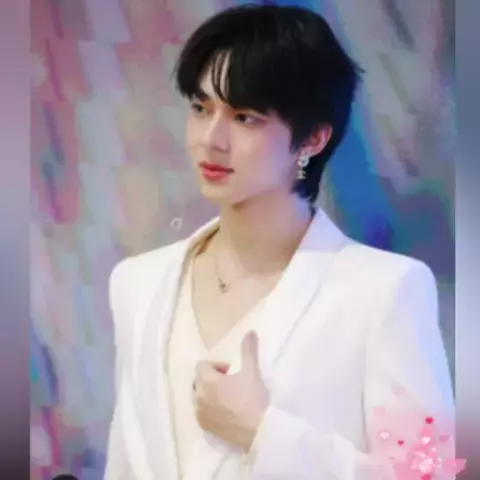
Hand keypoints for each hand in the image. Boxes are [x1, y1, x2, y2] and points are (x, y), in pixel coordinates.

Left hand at [193, 331, 269, 450]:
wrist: (259, 430)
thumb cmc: (253, 398)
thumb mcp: (251, 371)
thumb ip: (248, 350)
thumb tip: (250, 331)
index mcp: (207, 381)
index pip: (201, 366)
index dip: (216, 365)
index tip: (231, 371)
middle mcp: (198, 397)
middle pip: (198, 381)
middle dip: (210, 379)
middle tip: (229, 383)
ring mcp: (200, 414)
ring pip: (199, 397)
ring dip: (209, 394)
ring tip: (227, 397)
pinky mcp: (205, 427)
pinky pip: (201, 413)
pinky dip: (209, 409)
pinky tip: (225, 412)